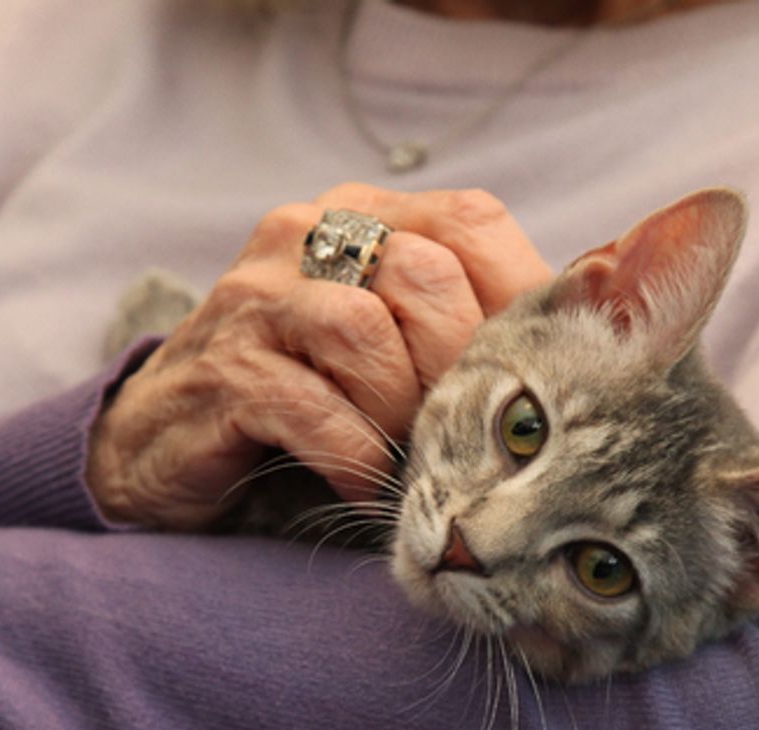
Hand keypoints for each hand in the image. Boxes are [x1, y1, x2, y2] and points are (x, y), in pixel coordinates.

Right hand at [88, 185, 551, 529]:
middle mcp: (304, 236)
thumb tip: (590, 324)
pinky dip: (354, 458)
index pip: (470, 220)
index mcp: (361, 215)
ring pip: (363, 332)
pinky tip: (362, 485)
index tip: (527, 373)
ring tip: (406, 457)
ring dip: (400, 412)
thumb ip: (463, 319)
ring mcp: (256, 298)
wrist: (169, 436)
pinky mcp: (223, 368)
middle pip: (423, 276)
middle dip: (456, 368)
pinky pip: (313, 408)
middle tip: (461, 430)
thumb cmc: (310, 389)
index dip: (518, 296)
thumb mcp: (390, 338)